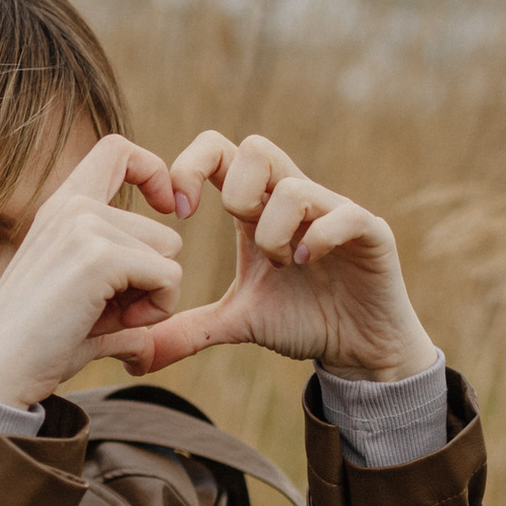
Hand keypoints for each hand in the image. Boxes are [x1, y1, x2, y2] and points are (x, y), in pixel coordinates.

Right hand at [0, 131, 191, 407]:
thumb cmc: (34, 351)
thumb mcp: (81, 312)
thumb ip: (117, 308)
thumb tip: (147, 343)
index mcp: (60, 209)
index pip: (117, 149)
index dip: (154, 173)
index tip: (168, 209)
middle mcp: (71, 207)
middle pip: (164, 230)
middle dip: (153, 280)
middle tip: (112, 314)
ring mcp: (83, 226)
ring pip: (170, 253)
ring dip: (154, 298)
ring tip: (107, 321)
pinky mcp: (99, 256)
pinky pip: (169, 277)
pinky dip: (156, 311)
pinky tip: (114, 326)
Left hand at [133, 131, 438, 381]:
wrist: (358, 349)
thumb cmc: (302, 320)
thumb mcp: (235, 323)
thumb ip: (187, 330)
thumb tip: (135, 358)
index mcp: (258, 208)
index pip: (219, 151)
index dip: (191, 167)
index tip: (179, 212)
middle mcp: (295, 199)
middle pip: (257, 148)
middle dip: (238, 192)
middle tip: (240, 237)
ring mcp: (334, 210)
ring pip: (294, 186)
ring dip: (275, 231)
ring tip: (282, 266)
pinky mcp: (369, 231)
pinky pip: (343, 213)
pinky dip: (317, 238)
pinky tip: (306, 266)